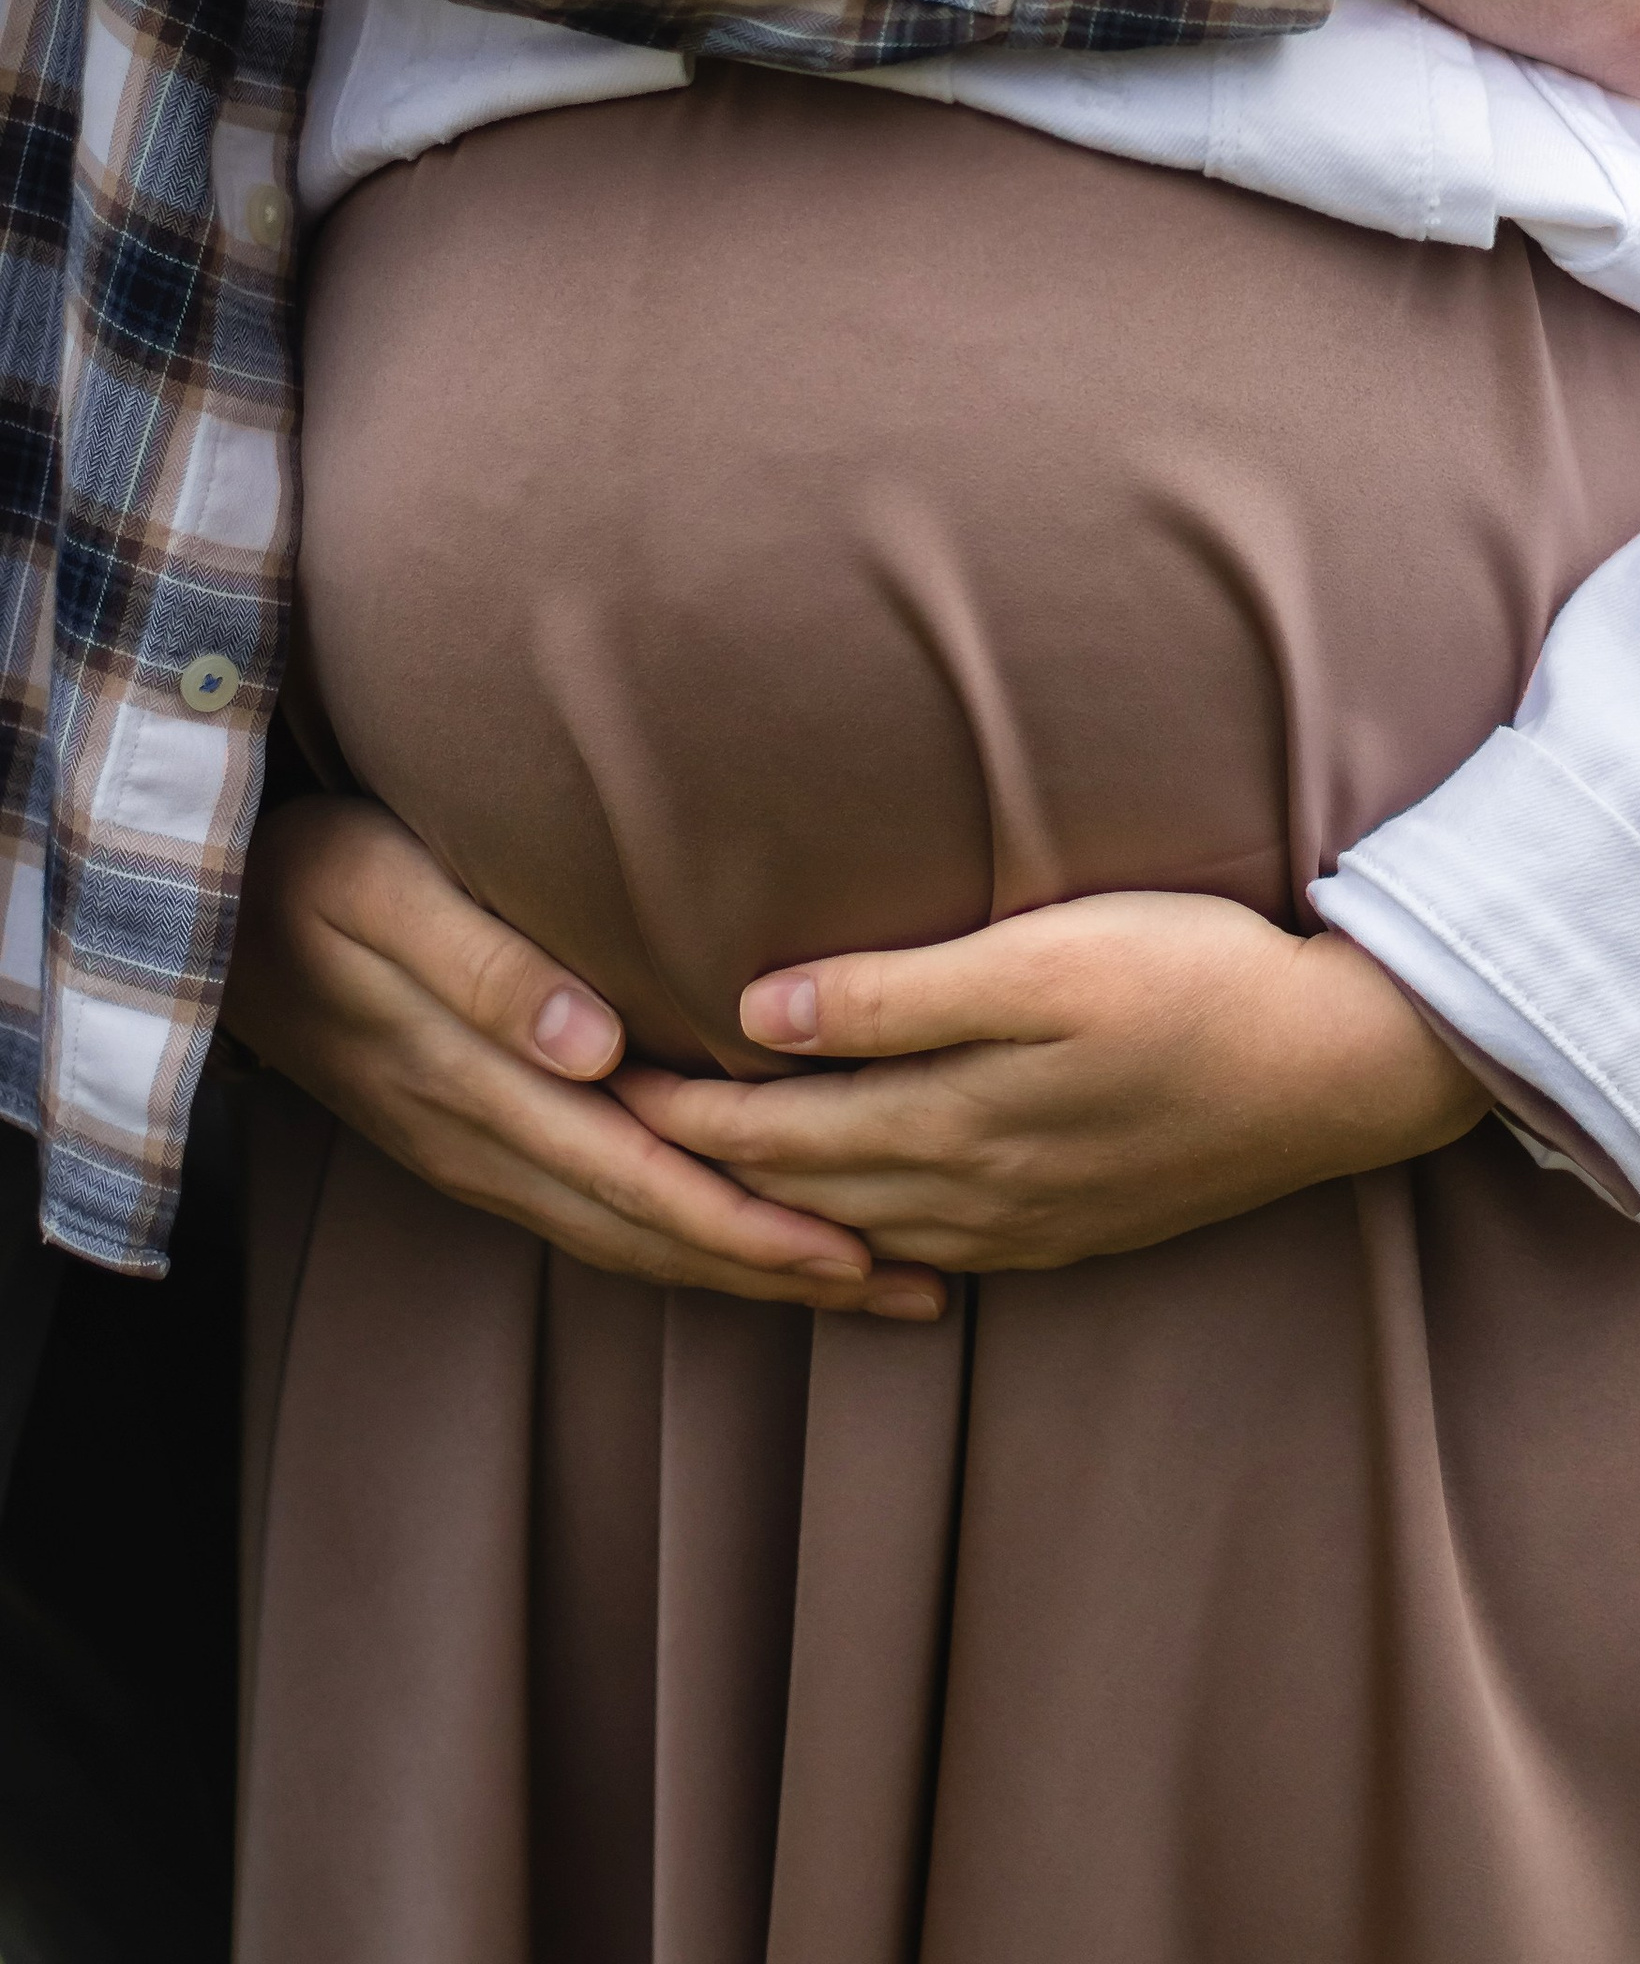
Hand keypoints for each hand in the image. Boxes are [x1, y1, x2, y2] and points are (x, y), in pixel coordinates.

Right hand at [225, 797, 946, 1320]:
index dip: (749, 1223)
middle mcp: (483, 1142)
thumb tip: (594, 1048)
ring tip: (862, 1284)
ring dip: (743, 1268)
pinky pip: (591, 1212)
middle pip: (652, 1232)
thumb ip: (489, 971)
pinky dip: (678, 1237)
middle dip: (783, 1269)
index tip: (857, 1249)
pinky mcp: (470, 1139)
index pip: (641, 1181)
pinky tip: (737, 1240)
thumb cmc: (308, 873)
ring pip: (626, 1237)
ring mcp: (473, 1151)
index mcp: (478, 1089)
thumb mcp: (386, 895)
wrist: (199, 912)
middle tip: (915, 1292)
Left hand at [623, 891, 1486, 1276]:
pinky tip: (855, 1239)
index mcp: (949, 1121)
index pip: (766, 1131)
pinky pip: (933, 1249)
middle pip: (795, 1190)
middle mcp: (972, 1193)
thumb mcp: (1047, 957)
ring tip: (701, 1190)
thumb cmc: (1197, 978)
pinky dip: (863, 1244)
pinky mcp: (1076, 1224)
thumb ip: (899, 992)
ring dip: (773, 1217)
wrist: (1344, 1066)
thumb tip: (757, 1010)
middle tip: (599, 1140)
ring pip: (858, 1231)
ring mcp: (1027, 1222)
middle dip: (695, 1169)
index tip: (583, 1077)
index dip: (670, 1109)